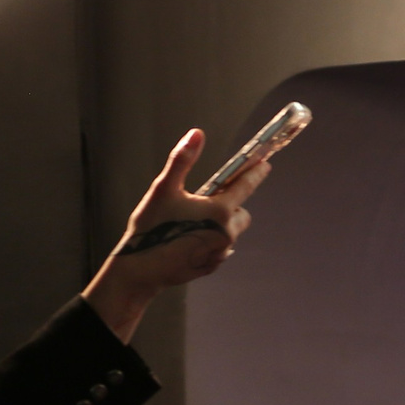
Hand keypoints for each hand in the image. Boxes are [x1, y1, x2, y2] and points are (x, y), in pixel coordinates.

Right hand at [80, 130, 270, 342]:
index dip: (256, 172)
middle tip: (204, 201)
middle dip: (230, 204)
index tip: (265, 164)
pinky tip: (188, 239)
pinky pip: (219, 248)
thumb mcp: (164, 189)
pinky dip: (210, 240)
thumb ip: (182, 160)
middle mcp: (226, 233)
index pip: (246, 186)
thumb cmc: (151, 227)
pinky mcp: (211, 266)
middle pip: (240, 212)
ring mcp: (219, 252)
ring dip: (220, 223)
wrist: (140, 270)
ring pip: (230, 231)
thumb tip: (197, 134)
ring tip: (192, 222)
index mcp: (219, 211)